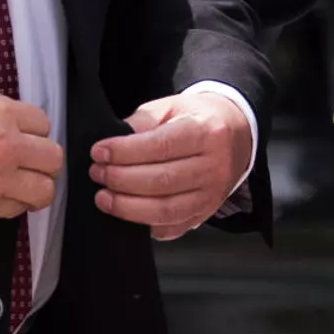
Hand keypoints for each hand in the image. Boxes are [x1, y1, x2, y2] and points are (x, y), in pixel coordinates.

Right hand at [0, 89, 62, 222]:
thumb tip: (8, 125)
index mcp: (1, 114)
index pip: (43, 123)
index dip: (34, 131)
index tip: (24, 137)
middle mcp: (8, 147)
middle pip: (53, 158)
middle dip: (43, 160)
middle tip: (29, 163)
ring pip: (44, 190)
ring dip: (36, 187)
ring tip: (21, 186)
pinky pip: (16, 210)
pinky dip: (13, 204)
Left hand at [89, 92, 253, 242]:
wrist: (235, 133)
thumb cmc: (198, 119)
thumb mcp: (172, 106)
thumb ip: (143, 121)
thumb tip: (113, 141)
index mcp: (206, 132)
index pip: (162, 146)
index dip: (126, 152)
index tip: (99, 152)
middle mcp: (214, 166)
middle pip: (162, 180)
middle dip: (121, 179)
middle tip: (97, 173)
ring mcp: (212, 194)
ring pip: (166, 209)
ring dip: (128, 207)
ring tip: (104, 197)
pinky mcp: (206, 212)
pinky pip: (173, 227)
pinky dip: (147, 225)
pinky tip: (128, 215)